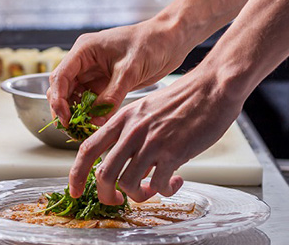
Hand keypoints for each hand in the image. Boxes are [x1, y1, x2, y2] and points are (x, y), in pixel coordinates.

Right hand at [48, 16, 192, 127]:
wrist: (170, 40)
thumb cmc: (150, 43)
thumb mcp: (129, 70)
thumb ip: (112, 96)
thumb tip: (96, 119)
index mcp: (84, 50)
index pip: (61, 76)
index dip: (58, 99)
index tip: (65, 118)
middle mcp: (85, 61)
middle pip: (62, 87)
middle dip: (63, 108)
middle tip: (71, 128)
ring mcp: (93, 72)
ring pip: (74, 96)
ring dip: (76, 112)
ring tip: (81, 129)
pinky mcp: (104, 83)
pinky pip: (90, 100)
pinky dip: (90, 113)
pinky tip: (94, 123)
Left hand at [69, 68, 242, 203]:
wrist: (212, 88)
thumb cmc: (183, 99)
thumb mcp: (146, 110)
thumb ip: (132, 132)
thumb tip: (126, 161)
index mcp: (122, 119)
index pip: (87, 148)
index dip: (76, 173)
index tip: (75, 190)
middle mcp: (132, 131)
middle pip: (103, 173)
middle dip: (106, 195)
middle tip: (118, 201)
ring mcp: (151, 142)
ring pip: (129, 183)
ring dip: (140, 195)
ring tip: (153, 190)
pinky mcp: (173, 152)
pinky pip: (159, 184)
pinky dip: (165, 191)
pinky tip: (175, 181)